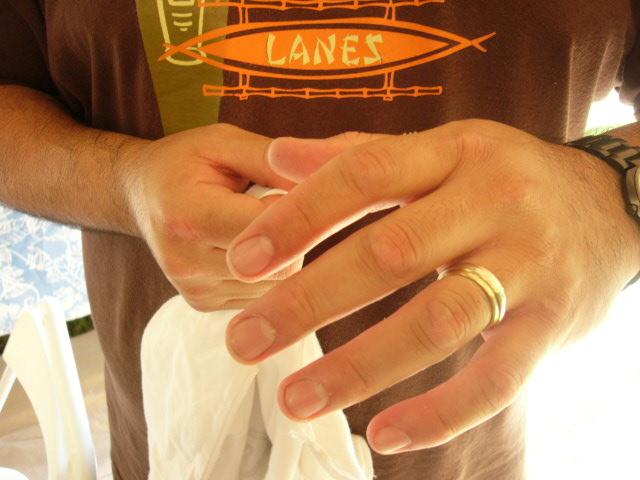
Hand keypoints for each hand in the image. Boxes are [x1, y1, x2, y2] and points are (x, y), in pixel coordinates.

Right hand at [122, 123, 302, 311]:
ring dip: (283, 256)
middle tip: (278, 207)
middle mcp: (187, 263)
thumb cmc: (186, 163)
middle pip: (280, 267)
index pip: (269, 229)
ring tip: (256, 225)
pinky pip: (261, 295)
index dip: (296, 208)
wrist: (142, 196)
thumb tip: (327, 176)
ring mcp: (196, 291)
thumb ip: (273, 161)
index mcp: (189, 217)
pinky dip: (268, 272)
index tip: (296, 189)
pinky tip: (250, 246)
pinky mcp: (204, 305)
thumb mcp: (225, 143)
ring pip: (276, 286)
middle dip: (295, 237)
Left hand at [222, 120, 639, 452]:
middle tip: (243, 342)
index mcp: (455, 151)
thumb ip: (360, 154)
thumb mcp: (441, 149)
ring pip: (437, 322)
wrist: (612, 208)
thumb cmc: (503, 179)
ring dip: (358, 365)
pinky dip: (440, 413)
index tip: (242, 260)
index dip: (298, 215)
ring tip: (295, 398)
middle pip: (390, 254)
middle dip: (307, 301)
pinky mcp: (552, 324)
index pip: (365, 174)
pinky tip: (384, 436)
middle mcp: (493, 202)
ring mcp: (528, 266)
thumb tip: (276, 160)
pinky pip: (498, 380)